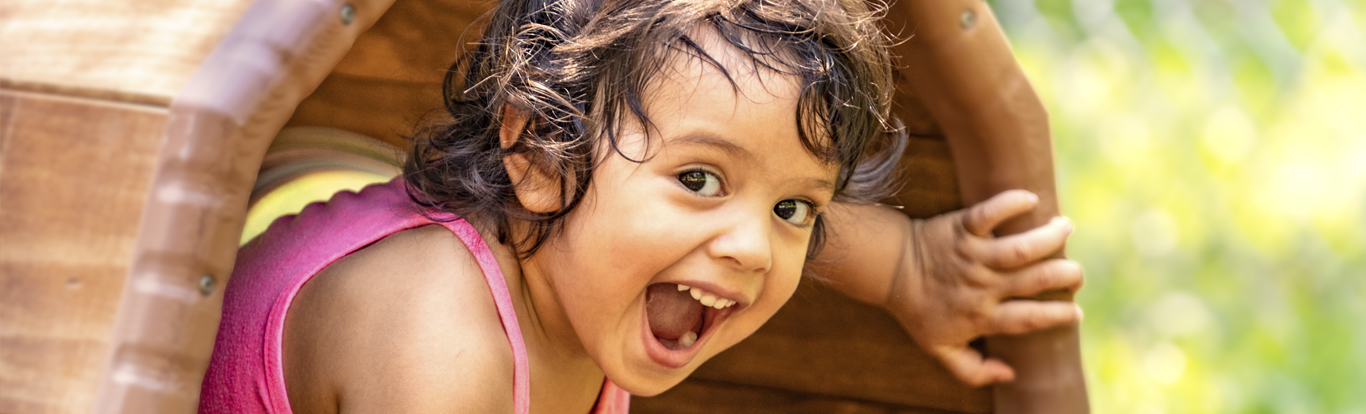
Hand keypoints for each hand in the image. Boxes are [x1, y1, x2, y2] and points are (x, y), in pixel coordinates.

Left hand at [887, 190, 1083, 386]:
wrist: (891, 271)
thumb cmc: (919, 310)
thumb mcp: (940, 349)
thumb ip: (973, 370)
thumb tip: (1010, 375)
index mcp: (981, 316)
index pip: (1028, 319)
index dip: (1057, 316)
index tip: (1076, 313)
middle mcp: (981, 286)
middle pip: (1035, 280)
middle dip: (1066, 276)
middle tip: (1076, 274)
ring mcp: (972, 255)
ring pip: (1020, 248)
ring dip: (1049, 237)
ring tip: (1066, 228)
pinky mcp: (962, 228)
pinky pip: (989, 213)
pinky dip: (1010, 203)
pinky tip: (1030, 198)